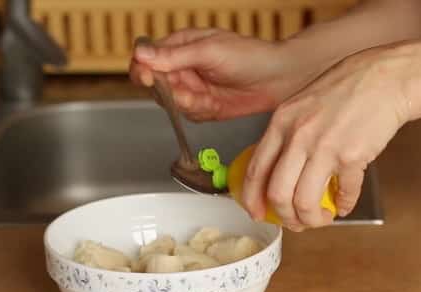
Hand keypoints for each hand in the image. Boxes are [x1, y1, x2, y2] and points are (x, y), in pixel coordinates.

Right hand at [130, 28, 323, 120]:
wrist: (278, 79)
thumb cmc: (249, 55)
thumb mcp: (209, 51)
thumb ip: (174, 56)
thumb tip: (141, 53)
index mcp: (179, 46)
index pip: (145, 58)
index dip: (142, 70)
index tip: (148, 79)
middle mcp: (181, 67)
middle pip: (156, 86)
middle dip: (172, 93)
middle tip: (189, 92)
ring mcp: (191, 88)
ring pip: (171, 104)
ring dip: (188, 104)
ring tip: (208, 98)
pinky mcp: (202, 106)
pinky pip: (188, 115)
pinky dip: (200, 113)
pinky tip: (215, 105)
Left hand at [241, 46, 412, 229]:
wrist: (386, 78)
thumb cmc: (347, 88)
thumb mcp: (302, 105)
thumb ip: (287, 134)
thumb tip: (276, 169)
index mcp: (281, 123)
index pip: (255, 170)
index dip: (252, 199)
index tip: (256, 213)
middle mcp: (298, 137)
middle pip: (278, 194)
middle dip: (285, 216)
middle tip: (295, 221)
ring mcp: (325, 148)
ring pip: (305, 202)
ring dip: (312, 219)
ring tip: (321, 217)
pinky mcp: (352, 157)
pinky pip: (343, 194)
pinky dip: (344, 206)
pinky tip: (345, 204)